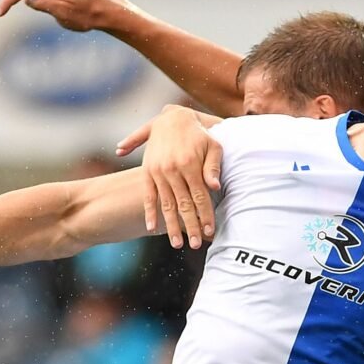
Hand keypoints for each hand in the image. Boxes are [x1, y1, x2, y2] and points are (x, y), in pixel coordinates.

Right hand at [139, 105, 222, 247]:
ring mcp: (158, 172)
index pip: (200, 197)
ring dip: (171, 225)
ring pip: (166, 204)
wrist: (172, 118)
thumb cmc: (199, 134)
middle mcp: (172, 170)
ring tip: (177, 243)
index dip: (205, 215)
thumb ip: (213, 166)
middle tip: (195, 245)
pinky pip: (148, 196)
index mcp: (190, 164)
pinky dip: (150, 212)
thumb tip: (215, 187)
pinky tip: (152, 228)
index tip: (209, 232)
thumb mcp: (213, 145)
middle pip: (183, 204)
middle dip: (190, 226)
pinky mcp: (148, 172)